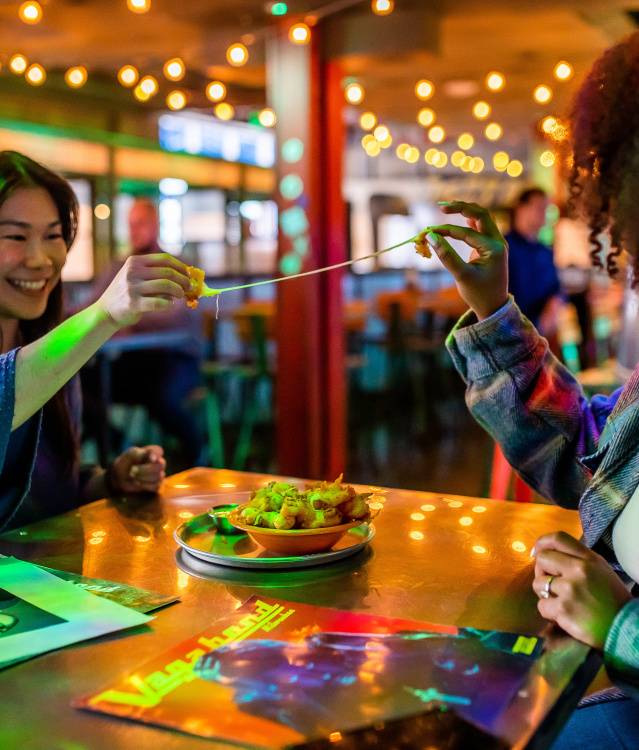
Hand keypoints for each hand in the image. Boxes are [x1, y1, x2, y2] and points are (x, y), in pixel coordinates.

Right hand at [98, 253, 191, 327]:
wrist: (107, 310)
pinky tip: (170, 304)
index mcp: (135, 262)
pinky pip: (159, 303)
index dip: (180, 266)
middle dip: (183, 280)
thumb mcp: (137, 277)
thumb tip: (185, 276)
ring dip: (179, 291)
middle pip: (168, 272)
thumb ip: (156, 274)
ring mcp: (132, 287)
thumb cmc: (128, 293)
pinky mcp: (133, 304)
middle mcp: (133, 272)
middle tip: (189, 287)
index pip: (164, 259)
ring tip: (181, 295)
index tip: (188, 274)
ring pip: (165, 286)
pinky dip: (168, 304)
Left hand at [108, 445, 165, 493]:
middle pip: (160, 465)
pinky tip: (137, 482)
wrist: (120, 480)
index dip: (157, 455)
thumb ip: (133, 453)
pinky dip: (145, 485)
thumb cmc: (124, 465)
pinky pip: (156, 486)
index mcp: (150, 452)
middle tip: (132, 470)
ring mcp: (158, 473)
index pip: (158, 451)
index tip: (152, 460)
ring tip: (133, 476)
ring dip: (143, 477)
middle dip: (145, 470)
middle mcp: (157, 462)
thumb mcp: (125, 458)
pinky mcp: (156, 484)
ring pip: (158, 477)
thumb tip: (143, 452)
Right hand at [418, 201, 508, 320]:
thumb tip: (430, 237)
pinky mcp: (491, 247)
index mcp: (495, 248)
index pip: (467, 232)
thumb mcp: (461, 276)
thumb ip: (446, 256)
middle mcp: (499, 242)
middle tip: (441, 206)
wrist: (494, 307)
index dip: (446, 230)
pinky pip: (481, 227)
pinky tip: (460, 216)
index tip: (428, 232)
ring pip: (482, 218)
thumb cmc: (479, 294)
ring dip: (466, 210)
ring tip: (448, 207)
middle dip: (461, 208)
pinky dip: (469, 220)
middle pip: (481, 214)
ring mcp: (496, 243)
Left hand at [531, 531, 632, 649]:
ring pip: (538, 583)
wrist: (624, 628)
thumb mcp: (600, 571)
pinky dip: (549, 612)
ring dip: (544, 593)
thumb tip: (547, 554)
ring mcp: (570, 589)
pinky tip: (562, 615)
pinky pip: (541, 605)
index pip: (558, 538)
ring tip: (559, 600)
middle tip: (550, 583)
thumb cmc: (611, 600)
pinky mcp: (563, 609)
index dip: (542, 543)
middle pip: (542, 558)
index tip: (536, 553)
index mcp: (589, 559)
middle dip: (541, 571)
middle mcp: (579, 569)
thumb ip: (577, 560)